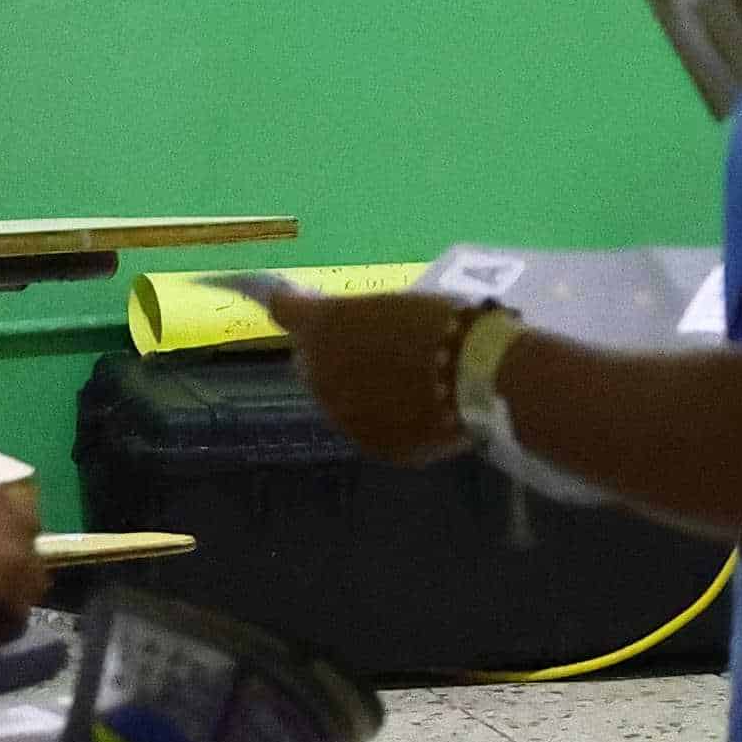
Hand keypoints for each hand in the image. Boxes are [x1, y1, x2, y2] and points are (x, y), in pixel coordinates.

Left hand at [266, 288, 472, 463]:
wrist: (483, 372)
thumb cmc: (447, 322)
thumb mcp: (400, 307)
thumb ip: (365, 323)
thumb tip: (361, 336)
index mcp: (324, 327)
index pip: (284, 310)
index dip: (280, 303)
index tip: (259, 293)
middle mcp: (320, 376)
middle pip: (315, 364)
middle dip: (335, 357)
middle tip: (381, 348)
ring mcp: (345, 418)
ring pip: (344, 401)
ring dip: (365, 390)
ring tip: (415, 380)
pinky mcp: (377, 448)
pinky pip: (377, 429)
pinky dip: (394, 420)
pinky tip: (429, 406)